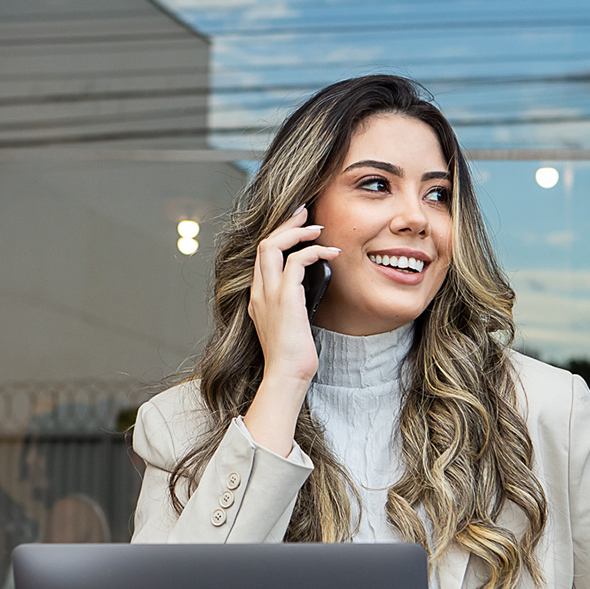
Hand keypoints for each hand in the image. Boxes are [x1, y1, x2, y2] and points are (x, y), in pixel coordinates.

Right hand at [243, 206, 339, 456]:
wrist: (286, 376)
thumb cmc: (292, 358)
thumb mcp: (290, 326)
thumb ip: (293, 307)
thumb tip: (309, 296)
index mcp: (258, 297)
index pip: (262, 256)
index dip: (279, 236)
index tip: (297, 227)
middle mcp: (259, 292)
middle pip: (263, 243)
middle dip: (285, 224)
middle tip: (305, 212)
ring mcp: (269, 294)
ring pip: (272, 245)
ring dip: (297, 232)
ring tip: (318, 227)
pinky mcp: (285, 299)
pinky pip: (296, 262)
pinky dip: (314, 251)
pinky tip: (331, 253)